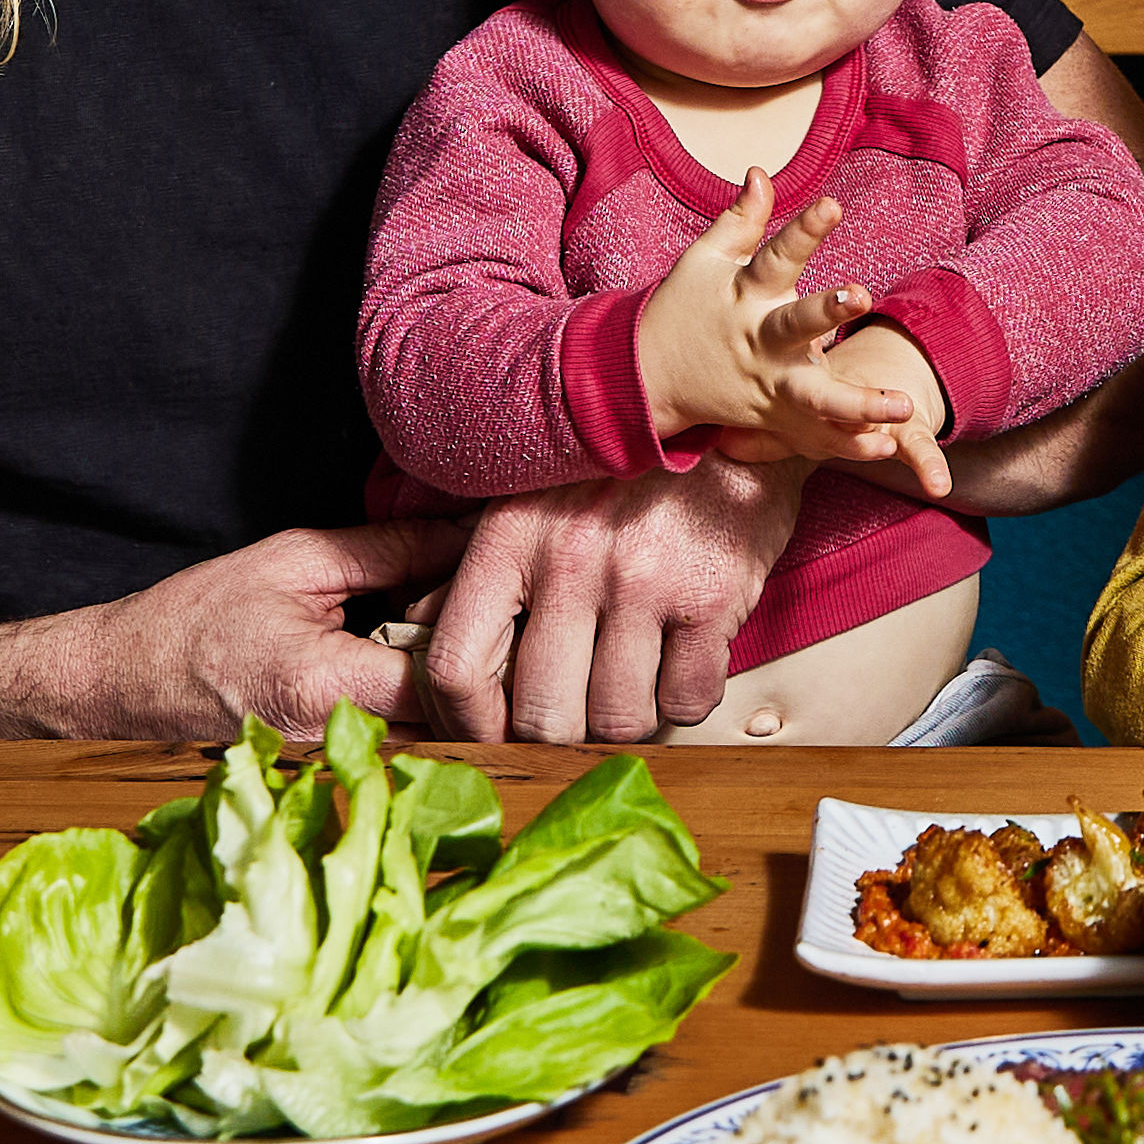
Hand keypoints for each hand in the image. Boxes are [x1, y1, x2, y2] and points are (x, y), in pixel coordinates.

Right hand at [3, 514, 466, 740]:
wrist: (128, 683)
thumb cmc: (199, 618)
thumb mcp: (297, 559)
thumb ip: (393, 549)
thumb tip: (471, 534)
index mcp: (326, 685)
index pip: (448, 673)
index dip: (480, 628)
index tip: (483, 583)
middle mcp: (339, 739)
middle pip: (457, 708)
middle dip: (476, 652)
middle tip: (462, 597)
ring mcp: (340, 763)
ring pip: (440, 726)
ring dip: (453, 674)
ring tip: (426, 619)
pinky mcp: (340, 767)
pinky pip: (412, 733)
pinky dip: (424, 693)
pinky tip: (404, 650)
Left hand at [413, 456, 805, 741]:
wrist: (728, 409)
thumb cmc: (620, 465)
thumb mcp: (530, 499)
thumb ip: (469, 568)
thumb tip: (416, 630)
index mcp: (510, 538)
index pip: (455, 667)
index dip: (464, 725)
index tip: (488, 733)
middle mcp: (571, 561)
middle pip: (541, 715)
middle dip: (558, 734)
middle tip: (573, 714)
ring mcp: (645, 581)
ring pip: (617, 719)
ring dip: (625, 718)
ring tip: (631, 682)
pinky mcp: (712, 596)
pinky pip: (688, 699)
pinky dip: (683, 698)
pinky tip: (679, 662)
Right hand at [635, 171, 938, 476]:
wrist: (648, 377)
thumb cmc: (686, 308)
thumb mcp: (706, 261)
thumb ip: (740, 221)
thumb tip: (761, 172)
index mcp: (745, 294)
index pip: (777, 256)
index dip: (804, 230)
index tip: (834, 204)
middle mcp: (760, 339)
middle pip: (795, 325)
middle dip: (828, 310)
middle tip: (864, 294)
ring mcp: (768, 382)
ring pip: (814, 396)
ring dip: (858, 403)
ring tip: (903, 406)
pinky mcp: (774, 418)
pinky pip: (814, 436)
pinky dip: (846, 444)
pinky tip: (886, 446)